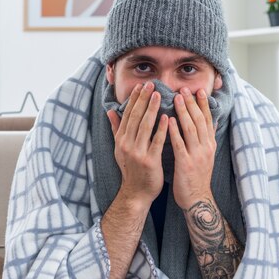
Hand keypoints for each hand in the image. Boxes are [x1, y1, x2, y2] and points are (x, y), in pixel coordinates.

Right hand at [107, 81, 168, 207]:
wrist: (136, 193)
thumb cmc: (131, 169)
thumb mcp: (120, 148)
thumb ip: (116, 128)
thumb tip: (110, 110)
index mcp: (121, 139)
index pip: (128, 114)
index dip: (135, 99)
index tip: (142, 85)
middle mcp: (127, 144)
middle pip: (135, 117)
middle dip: (143, 99)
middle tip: (152, 84)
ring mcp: (137, 153)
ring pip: (145, 126)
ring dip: (152, 109)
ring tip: (159, 95)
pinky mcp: (149, 161)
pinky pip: (156, 142)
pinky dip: (162, 129)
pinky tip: (168, 117)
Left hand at [169, 87, 216, 208]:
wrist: (197, 199)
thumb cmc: (197, 177)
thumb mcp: (206, 156)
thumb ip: (208, 138)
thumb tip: (213, 122)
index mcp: (209, 145)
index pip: (207, 120)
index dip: (203, 105)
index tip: (198, 90)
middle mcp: (206, 147)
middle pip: (199, 121)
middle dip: (192, 103)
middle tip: (185, 88)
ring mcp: (197, 155)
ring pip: (191, 129)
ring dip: (184, 112)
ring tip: (177, 98)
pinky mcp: (186, 164)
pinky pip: (179, 144)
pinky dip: (174, 131)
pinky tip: (168, 120)